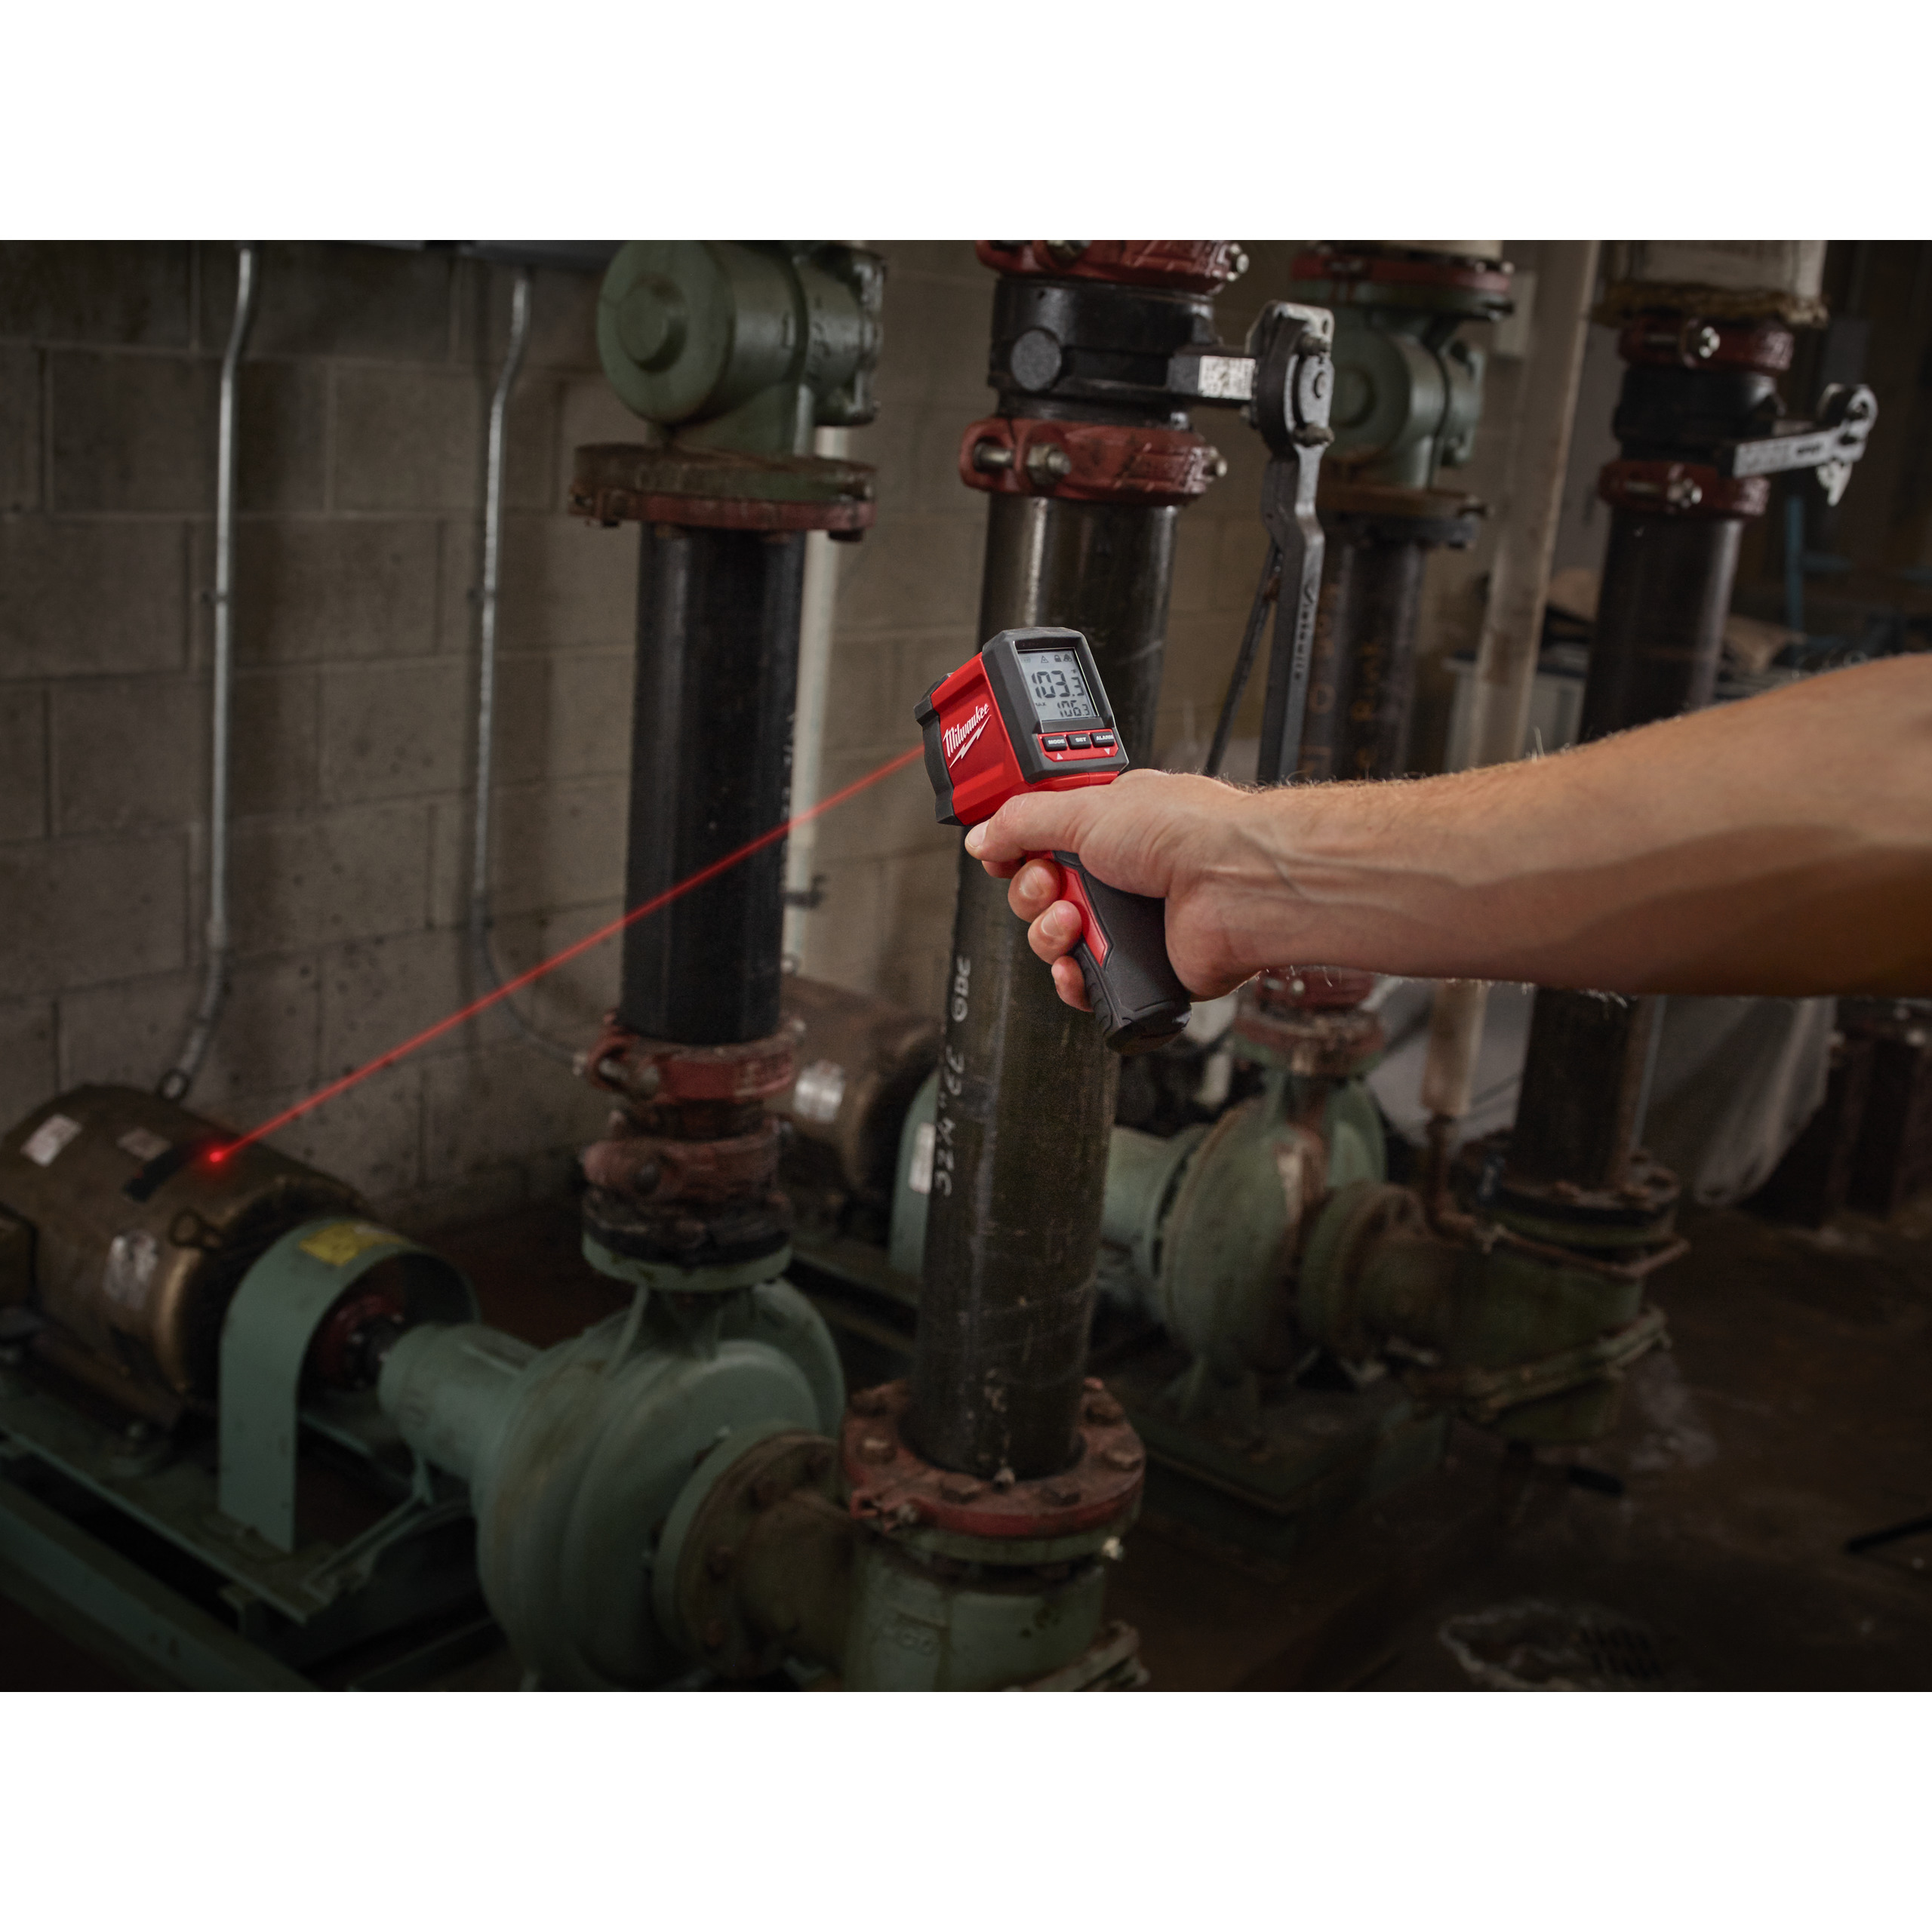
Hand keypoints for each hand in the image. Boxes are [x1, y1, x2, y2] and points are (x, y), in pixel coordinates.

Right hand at [962, 769, 1269, 1010]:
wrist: (1234, 884)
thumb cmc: (1186, 832)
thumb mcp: (1085, 808)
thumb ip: (1023, 822)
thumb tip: (984, 836)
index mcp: (1111, 826)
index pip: (1045, 842)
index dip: (1018, 853)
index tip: (1002, 856)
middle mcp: (1123, 873)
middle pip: (1042, 895)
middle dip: (1031, 895)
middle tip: (1049, 885)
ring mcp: (1132, 923)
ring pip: (1058, 942)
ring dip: (1049, 935)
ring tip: (1072, 921)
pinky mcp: (1142, 968)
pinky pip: (1087, 985)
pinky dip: (1073, 980)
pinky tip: (1077, 965)